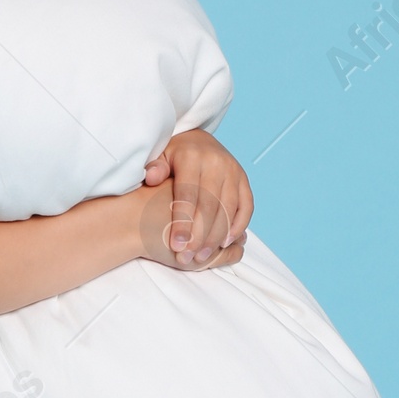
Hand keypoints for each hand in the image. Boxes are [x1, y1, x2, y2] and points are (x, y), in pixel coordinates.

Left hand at [141, 128, 251, 265]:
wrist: (195, 139)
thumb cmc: (171, 155)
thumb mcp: (158, 156)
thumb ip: (154, 168)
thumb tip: (152, 178)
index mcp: (192, 157)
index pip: (188, 195)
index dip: (183, 223)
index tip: (177, 246)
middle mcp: (216, 163)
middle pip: (210, 206)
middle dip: (199, 236)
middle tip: (188, 258)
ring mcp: (233, 171)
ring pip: (228, 209)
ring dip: (217, 236)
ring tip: (202, 257)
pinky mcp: (243, 179)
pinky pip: (246, 206)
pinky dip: (238, 226)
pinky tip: (225, 243)